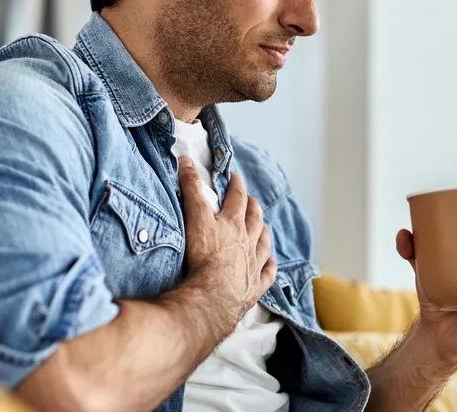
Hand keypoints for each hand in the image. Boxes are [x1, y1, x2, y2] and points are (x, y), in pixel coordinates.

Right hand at [178, 156, 275, 320]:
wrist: (213, 296)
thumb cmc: (203, 257)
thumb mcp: (194, 217)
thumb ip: (191, 188)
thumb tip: (186, 159)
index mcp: (233, 224)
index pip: (237, 198)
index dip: (237, 186)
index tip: (236, 178)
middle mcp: (247, 242)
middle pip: (254, 220)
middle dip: (253, 208)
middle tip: (252, 201)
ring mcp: (253, 265)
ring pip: (263, 244)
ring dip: (263, 233)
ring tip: (264, 227)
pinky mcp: (254, 287)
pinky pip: (267, 275)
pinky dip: (270, 267)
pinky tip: (271, 264)